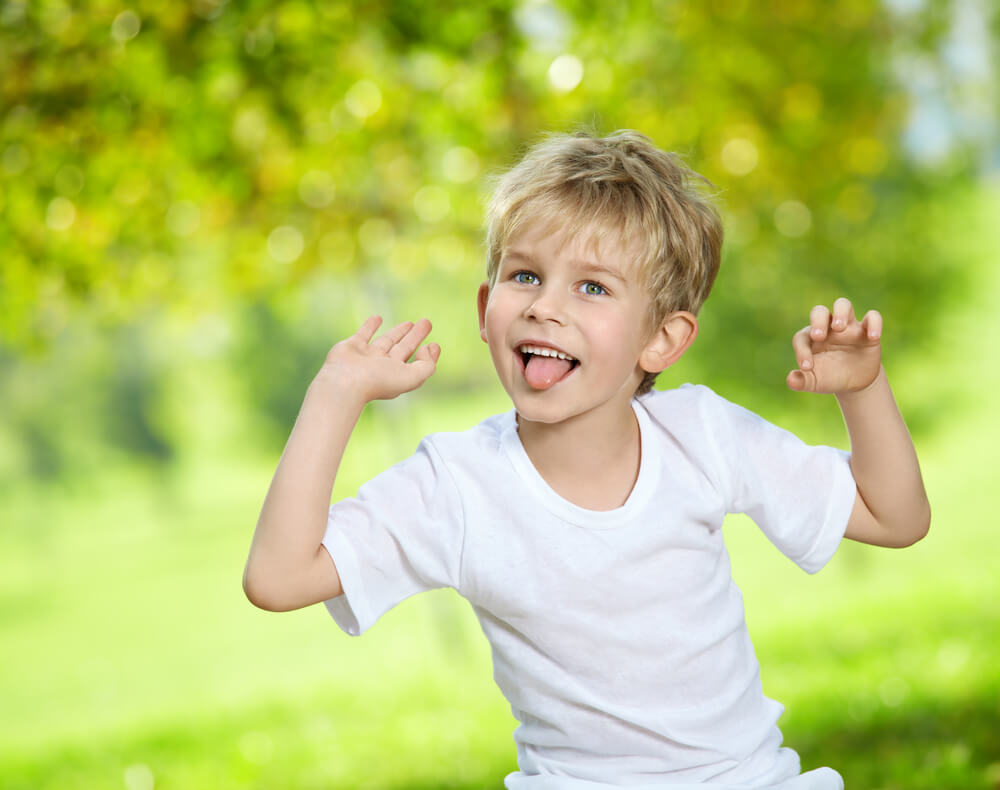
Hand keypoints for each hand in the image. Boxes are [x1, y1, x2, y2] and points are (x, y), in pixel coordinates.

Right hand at [320, 315, 440, 401]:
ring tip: (410, 322)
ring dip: (398, 331)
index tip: (433, 344)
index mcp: (398, 376)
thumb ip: (426, 365)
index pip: (417, 363)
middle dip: (415, 336)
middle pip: (404, 348)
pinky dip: (370, 326)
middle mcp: (383, 367)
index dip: (427, 355)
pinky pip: (363, 334)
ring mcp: (367, 357)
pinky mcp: (352, 347)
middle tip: (426, 323)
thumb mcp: (413, 377)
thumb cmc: (379, 381)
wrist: (346, 381)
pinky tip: (378, 318)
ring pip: (387, 341)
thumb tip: (427, 348)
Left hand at [787, 298, 881, 394]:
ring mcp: (848, 327)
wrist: (855, 382)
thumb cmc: (830, 377)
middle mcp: (827, 328)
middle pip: (819, 311)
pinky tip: (873, 338)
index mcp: (811, 339)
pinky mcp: (867, 330)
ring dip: (840, 312)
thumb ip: (801, 381)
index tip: (807, 368)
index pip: (801, 337)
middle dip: (817, 320)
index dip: (801, 351)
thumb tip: (791, 380)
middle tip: (818, 337)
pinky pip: (873, 317)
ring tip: (839, 328)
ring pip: (843, 305)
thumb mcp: (814, 382)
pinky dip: (874, 323)